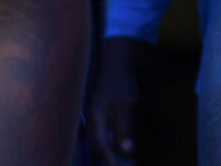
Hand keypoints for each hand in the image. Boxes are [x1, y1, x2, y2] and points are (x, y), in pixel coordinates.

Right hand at [89, 37, 153, 165]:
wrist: (115, 64)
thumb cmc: (121, 82)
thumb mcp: (126, 103)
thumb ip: (125, 126)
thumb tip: (127, 148)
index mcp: (97, 119)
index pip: (102, 146)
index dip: (111, 160)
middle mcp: (93, 121)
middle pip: (98, 147)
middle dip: (108, 160)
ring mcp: (95, 118)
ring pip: (99, 142)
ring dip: (107, 154)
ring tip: (120, 163)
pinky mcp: (100, 115)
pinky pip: (102, 135)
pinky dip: (108, 144)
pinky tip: (117, 148)